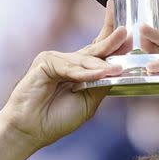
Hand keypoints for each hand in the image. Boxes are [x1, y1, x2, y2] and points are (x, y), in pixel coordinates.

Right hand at [0, 2, 125, 147]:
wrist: (32, 130)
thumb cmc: (57, 119)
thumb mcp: (88, 102)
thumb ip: (101, 84)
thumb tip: (119, 69)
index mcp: (80, 71)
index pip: (99, 50)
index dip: (112, 38)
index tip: (127, 29)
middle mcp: (69, 62)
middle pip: (95, 48)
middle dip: (112, 41)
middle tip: (126, 32)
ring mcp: (56, 60)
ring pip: (84, 59)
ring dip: (101, 65)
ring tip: (118, 69)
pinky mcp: (45, 62)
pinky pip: (69, 66)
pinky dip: (83, 72)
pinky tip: (99, 74)